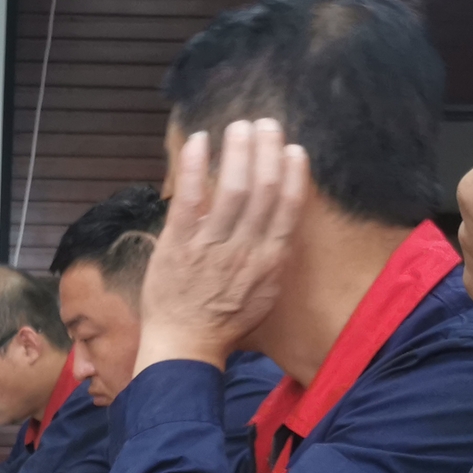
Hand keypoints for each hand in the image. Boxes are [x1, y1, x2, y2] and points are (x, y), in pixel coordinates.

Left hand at [137, 118, 310, 372]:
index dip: (293, 174)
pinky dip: (194, 167)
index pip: (288, 208)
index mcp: (268, 261)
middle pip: (262, 190)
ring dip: (237, 151)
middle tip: (265, 124)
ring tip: (239, 127)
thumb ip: (272, 258)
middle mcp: (244, 250)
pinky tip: (198, 141)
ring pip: (231, 189)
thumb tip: (282, 225)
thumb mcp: (263, 294)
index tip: (292, 149)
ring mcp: (211, 246)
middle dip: (266, 151)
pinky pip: (189, 199)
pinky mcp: (178, 245)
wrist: (184, 347)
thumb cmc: (224, 323)